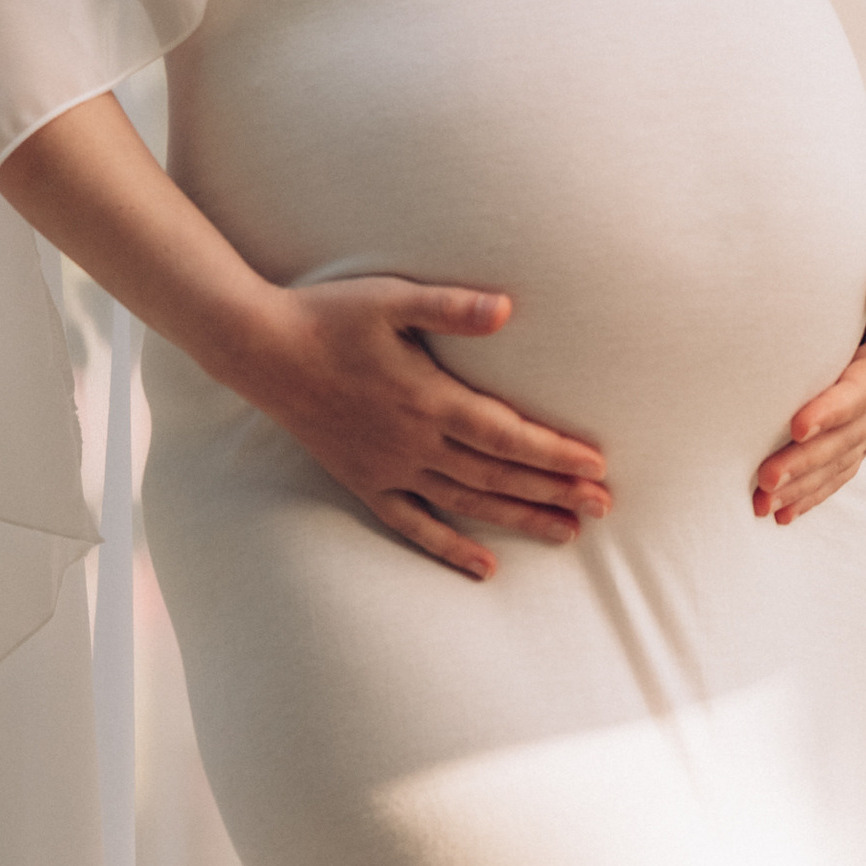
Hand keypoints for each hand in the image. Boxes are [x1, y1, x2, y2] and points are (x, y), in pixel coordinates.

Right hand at [248, 276, 611, 580]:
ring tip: (567, 533)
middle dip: (554, 491)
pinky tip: (484, 568)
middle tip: (604, 507)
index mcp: (429, 398)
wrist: (262, 350)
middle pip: (497, 475)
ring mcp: (389, 468)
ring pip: (467, 503)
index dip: (554, 453)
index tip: (596, 467)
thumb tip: (507, 308)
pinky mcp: (364, 481)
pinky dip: (450, 547)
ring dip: (519, 519)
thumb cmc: (330, 316)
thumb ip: (451, 306)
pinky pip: (413, 524)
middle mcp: (414, 442)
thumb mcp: (391, 298)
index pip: (507, 435)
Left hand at [752, 245, 865, 525]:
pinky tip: (781, 514)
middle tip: (765, 477)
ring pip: (839, 461)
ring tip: (762, 504)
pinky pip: (839, 470)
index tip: (798, 425)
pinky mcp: (862, 432)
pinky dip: (812, 494)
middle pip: (846, 437)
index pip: (864, 388)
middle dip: (807, 460)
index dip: (834, 408)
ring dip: (803, 485)